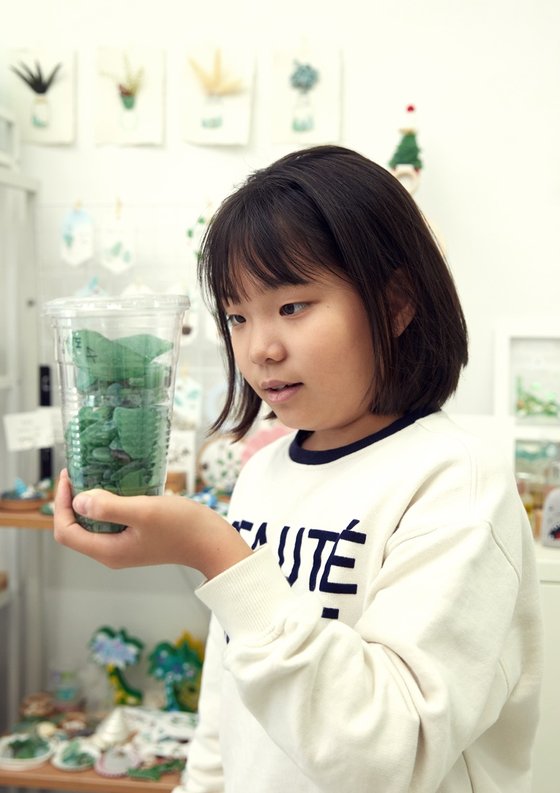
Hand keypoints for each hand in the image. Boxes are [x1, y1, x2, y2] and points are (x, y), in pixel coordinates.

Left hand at [53, 469, 251, 578]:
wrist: (212, 542)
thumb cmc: (182, 527)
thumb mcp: (144, 511)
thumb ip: (109, 506)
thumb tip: (78, 500)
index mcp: (108, 550)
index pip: (66, 531)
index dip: (60, 504)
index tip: (69, 477)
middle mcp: (111, 552)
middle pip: (76, 528)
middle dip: (72, 500)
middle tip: (80, 471)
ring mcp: (124, 546)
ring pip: (94, 523)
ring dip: (90, 499)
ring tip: (96, 474)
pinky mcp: (136, 538)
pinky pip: (111, 520)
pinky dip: (108, 502)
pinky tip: (119, 484)